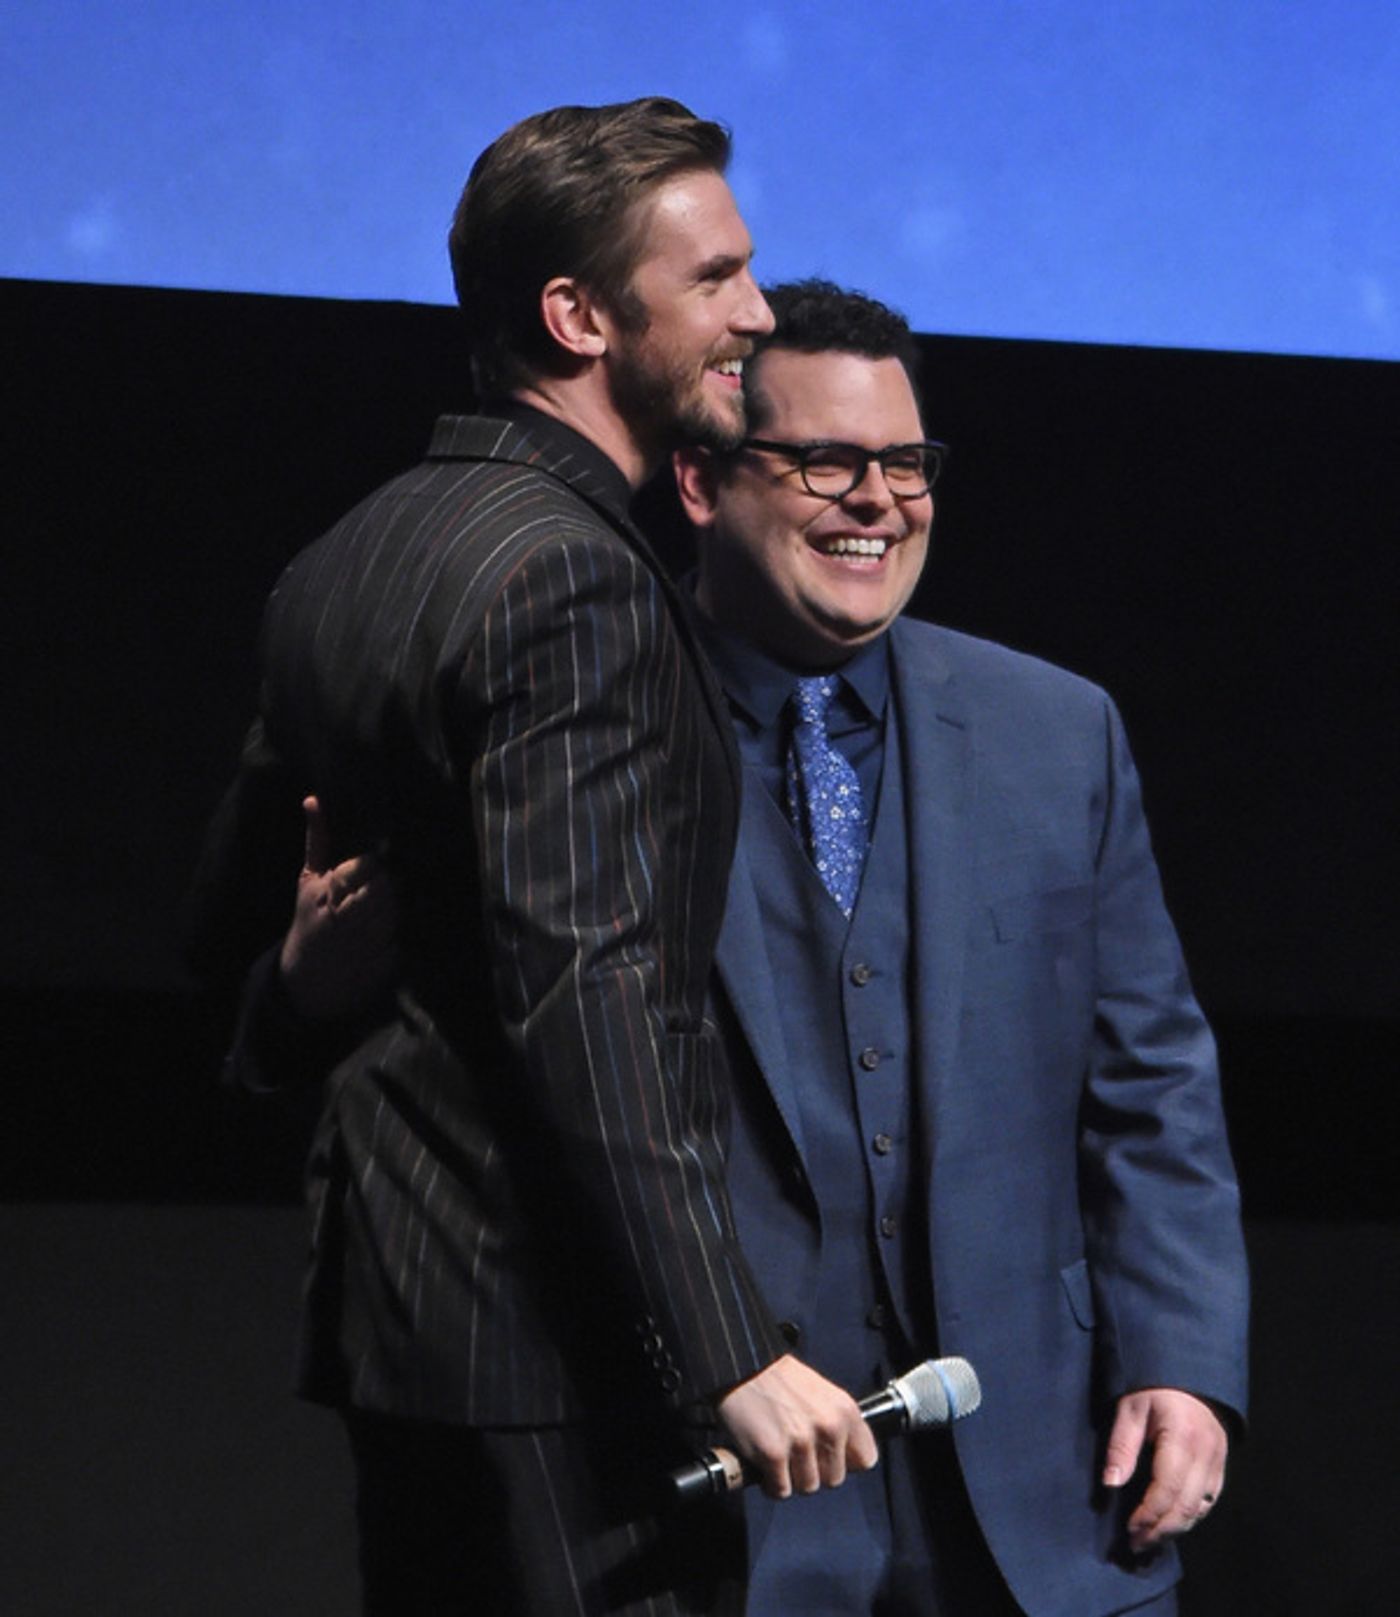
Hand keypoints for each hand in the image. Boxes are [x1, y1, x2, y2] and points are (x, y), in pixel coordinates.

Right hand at [278, 796, 398, 1019]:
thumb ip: (317, 840)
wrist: (304, 981)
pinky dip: (405, 934)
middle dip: (389, 886)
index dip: (374, 866)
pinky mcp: (383, 965)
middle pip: (386, 888)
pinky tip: (396, 932)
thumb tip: (314, 799)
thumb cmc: (309, 920)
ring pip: (398, 911)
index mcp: (326, 892)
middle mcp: (344, 918)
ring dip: (399, 908)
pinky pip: (407, 938)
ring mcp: (364, 944)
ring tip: (389, 909)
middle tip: (388, 887)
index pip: (366, 866)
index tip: (374, 866)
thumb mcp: (307, 880)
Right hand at [715, 1354, 877, 1500]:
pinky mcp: (773, 1454)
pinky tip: (765, 1464)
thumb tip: (844, 1456)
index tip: (830, 1458)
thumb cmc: (779, 1379)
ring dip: (791, 1477)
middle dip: (815, 1471)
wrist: (742, 1366)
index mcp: (845, 1410)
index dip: (846, 1462)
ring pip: (808, 1487)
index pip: (865, 1459)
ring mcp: (801, 1442)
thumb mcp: (821, 1392)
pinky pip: (780, 1490)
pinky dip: (770, 1483)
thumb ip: (836, 1422)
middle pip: (834, 1479)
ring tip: (779, 1456)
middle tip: (797, 1454)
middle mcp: (828, 1427)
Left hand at [1103, 1387, 1227, 1552]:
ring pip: (1201, 1508)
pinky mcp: (1221, 1465)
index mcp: (1183, 1437)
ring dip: (1175, 1529)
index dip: (1149, 1514)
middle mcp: (1206, 1452)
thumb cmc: (1152, 1389)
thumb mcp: (1130, 1408)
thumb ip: (1121, 1446)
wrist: (1187, 1373)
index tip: (1129, 1528)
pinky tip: (1171, 1524)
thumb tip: (1110, 1484)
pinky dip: (1190, 1517)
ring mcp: (1218, 1460)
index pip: (1168, 1488)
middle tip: (1137, 1544)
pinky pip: (1209, 1501)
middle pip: (1187, 1506)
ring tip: (1150, 1540)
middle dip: (1161, 1530)